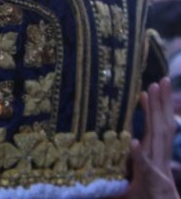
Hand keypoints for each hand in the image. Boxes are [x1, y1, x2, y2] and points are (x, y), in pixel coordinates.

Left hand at [125, 77, 179, 198]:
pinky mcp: (149, 186)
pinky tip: (134, 142)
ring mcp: (156, 173)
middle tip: (160, 80)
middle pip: (162, 128)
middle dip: (162, 103)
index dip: (154, 111)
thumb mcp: (131, 182)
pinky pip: (143, 169)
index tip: (147, 89)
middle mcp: (158, 162)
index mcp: (155, 160)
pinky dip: (139, 156)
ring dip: (153, 115)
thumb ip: (123, 168)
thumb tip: (104, 154)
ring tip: (148, 92)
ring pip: (157, 140)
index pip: (156, 131)